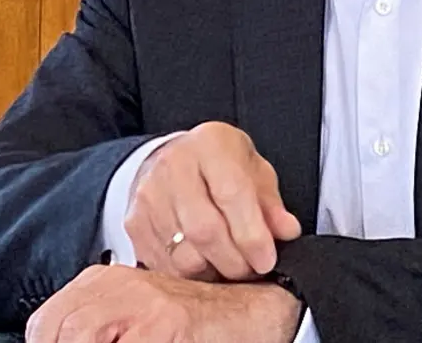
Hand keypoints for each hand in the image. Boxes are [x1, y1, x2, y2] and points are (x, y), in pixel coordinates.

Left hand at [25, 265, 302, 342]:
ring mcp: (144, 303)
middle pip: (57, 329)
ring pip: (79, 336)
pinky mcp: (167, 324)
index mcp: (105, 281)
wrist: (253, 312)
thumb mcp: (136, 320)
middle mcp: (120, 284)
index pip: (46, 323)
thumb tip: (58, 340)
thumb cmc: (195, 325)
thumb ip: (100, 330)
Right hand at [125, 122, 301, 279]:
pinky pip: (163, 265)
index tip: (267, 258)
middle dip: (235, 261)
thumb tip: (286, 232)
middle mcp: (174, 166)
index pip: (232, 194)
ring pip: (182, 254)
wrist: (174, 157)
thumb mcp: (253, 170)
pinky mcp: (135, 223)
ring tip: (231, 271)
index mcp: (210, 145)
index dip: (252, 234)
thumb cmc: (219, 164)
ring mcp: (149, 195)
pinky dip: (189, 278)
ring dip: (213, 273)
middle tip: (252, 270)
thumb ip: (271, 203)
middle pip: (204, 229)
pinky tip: (206, 270)